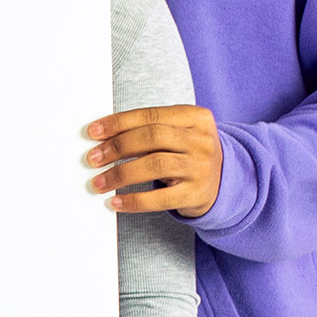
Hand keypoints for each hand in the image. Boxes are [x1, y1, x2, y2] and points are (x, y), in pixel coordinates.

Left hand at [85, 104, 221, 217]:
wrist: (224, 182)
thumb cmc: (188, 154)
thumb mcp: (178, 134)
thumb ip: (148, 130)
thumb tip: (103, 139)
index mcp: (195, 117)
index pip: (151, 115)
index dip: (118, 123)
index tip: (93, 132)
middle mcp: (201, 140)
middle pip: (152, 137)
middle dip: (117, 147)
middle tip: (92, 158)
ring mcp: (202, 167)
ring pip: (155, 165)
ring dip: (120, 174)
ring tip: (99, 182)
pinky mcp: (197, 194)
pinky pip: (161, 198)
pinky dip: (135, 201)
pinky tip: (116, 201)